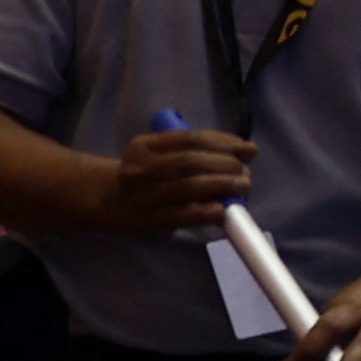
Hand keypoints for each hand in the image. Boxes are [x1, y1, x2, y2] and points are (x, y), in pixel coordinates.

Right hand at [99, 124, 253, 238]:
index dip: (224, 143)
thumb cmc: (151, 175)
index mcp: (144, 146)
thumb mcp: (167, 154)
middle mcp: (139, 169)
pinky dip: (204, 213)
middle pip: (189, 162)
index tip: (248, 150)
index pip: (190, 139)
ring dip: (221, 185)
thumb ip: (205, 148)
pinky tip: (221, 211)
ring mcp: (142, 197)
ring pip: (186, 187)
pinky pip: (181, 217)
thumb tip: (249, 150)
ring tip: (242, 186)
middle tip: (245, 173)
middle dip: (225, 165)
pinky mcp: (149, 222)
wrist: (112, 203)